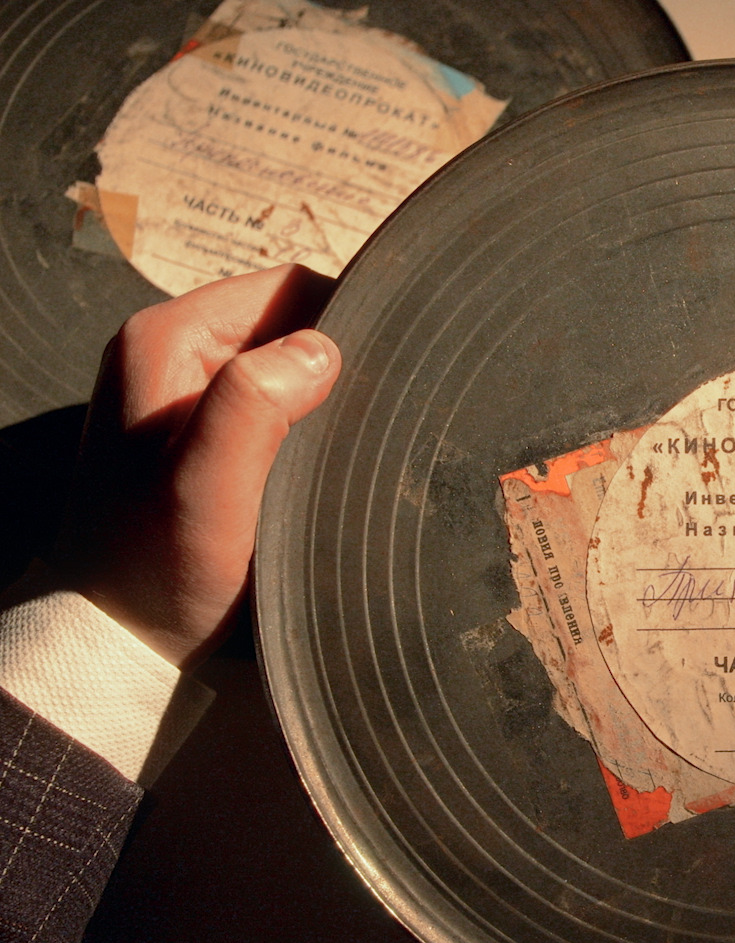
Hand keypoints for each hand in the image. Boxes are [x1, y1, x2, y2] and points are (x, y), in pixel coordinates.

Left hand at [47, 264, 341, 668]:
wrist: (124, 639)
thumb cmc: (161, 570)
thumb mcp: (205, 490)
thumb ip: (251, 407)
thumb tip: (322, 350)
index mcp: (168, 339)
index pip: (291, 288)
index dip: (348, 319)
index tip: (388, 379)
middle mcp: (173, 351)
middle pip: (293, 321)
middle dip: (342, 364)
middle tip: (370, 426)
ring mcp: (188, 391)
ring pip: (291, 363)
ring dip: (330, 399)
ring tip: (350, 449)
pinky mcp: (206, 430)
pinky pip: (278, 402)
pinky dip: (312, 425)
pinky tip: (325, 466)